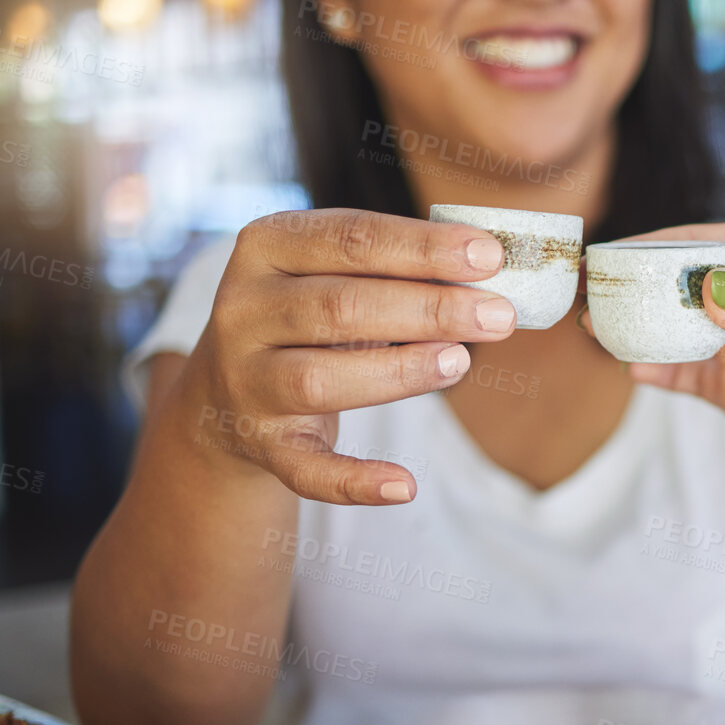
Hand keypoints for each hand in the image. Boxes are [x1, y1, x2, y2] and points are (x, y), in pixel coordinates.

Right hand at [172, 208, 517, 505]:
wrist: (225, 394)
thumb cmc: (309, 320)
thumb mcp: (333, 276)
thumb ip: (393, 270)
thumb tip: (485, 274)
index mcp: (265, 248)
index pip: (350, 239)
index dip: (423, 248)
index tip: (490, 256)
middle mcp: (243, 311)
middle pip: (339, 306)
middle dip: (429, 308)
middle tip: (499, 314)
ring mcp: (246, 380)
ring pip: (320, 379)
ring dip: (398, 372)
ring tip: (462, 362)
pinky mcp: (260, 443)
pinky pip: (306, 469)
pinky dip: (354, 480)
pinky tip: (406, 485)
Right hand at [622, 223, 724, 495]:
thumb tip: (712, 292)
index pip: (710, 242)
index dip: (661, 245)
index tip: (619, 253)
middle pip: (683, 281)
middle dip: (638, 282)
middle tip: (592, 284)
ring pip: (677, 327)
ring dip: (638, 324)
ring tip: (597, 321)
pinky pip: (684, 376)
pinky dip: (654, 370)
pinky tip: (629, 366)